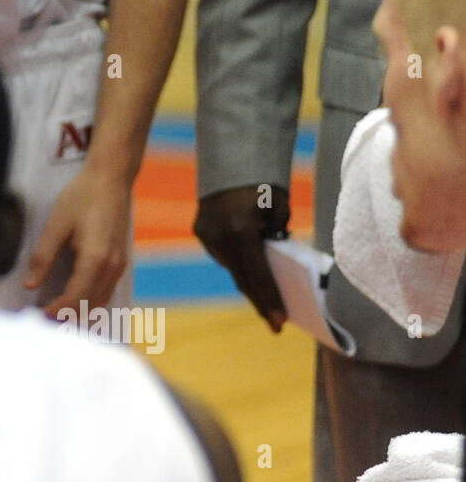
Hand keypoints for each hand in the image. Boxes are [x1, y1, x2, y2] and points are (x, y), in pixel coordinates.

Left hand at [26, 166, 131, 315]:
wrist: (110, 179)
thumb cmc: (82, 197)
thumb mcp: (56, 224)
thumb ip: (43, 257)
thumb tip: (30, 284)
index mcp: (95, 258)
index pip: (75, 297)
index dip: (57, 310)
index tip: (40, 314)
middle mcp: (112, 266)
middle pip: (90, 305)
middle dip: (67, 316)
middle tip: (44, 319)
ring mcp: (120, 265)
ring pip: (101, 301)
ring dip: (80, 311)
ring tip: (56, 312)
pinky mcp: (121, 261)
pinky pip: (107, 291)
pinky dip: (91, 301)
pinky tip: (75, 299)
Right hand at [193, 185, 288, 331]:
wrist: (230, 158)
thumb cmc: (262, 181)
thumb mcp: (278, 209)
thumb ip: (277, 236)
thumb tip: (277, 260)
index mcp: (240, 231)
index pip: (258, 274)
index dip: (270, 300)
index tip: (279, 323)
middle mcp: (218, 237)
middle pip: (242, 277)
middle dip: (260, 300)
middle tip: (275, 324)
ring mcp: (206, 234)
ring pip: (231, 267)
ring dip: (248, 282)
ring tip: (266, 302)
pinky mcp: (201, 231)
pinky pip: (223, 254)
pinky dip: (238, 265)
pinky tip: (251, 276)